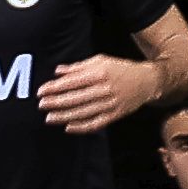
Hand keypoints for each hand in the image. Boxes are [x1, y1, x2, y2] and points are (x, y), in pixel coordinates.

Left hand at [34, 51, 158, 135]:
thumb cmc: (120, 68)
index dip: (55, 87)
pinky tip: (68, 127)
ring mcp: (110, 104)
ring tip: (49, 118)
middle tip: (41, 105)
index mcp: (99, 73)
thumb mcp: (100, 61)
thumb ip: (78, 67)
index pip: (72, 82)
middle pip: (76, 98)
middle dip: (56, 103)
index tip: (41, 91)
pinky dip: (81, 127)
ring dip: (64, 116)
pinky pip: (96, 123)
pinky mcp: (115, 115)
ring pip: (84, 112)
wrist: (146, 81)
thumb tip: (57, 71)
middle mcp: (104, 89)